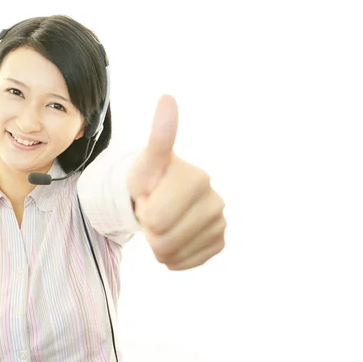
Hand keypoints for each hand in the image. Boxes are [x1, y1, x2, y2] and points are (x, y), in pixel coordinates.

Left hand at [127, 95, 225, 269]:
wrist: (159, 196)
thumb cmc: (149, 178)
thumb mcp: (146, 161)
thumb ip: (159, 135)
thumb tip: (167, 98)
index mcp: (197, 178)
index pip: (154, 219)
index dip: (142, 211)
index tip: (147, 196)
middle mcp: (216, 200)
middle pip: (162, 240)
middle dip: (148, 229)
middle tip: (152, 211)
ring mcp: (220, 222)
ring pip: (172, 255)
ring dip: (157, 245)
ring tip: (162, 224)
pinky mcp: (219, 241)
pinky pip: (186, 264)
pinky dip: (172, 257)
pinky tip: (173, 237)